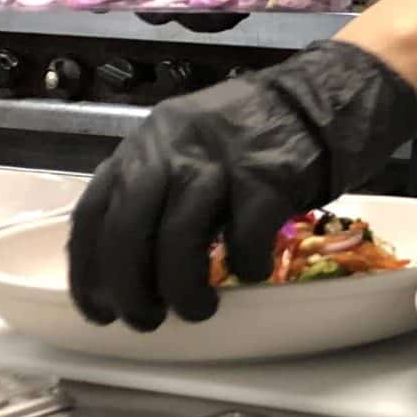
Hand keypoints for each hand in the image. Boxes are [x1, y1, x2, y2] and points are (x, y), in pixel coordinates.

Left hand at [67, 40, 416, 329]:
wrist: (327, 97)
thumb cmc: (258, 131)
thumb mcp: (190, 146)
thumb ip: (157, 186)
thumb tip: (131, 260)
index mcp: (147, 143)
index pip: (94, 213)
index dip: (88, 272)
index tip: (100, 309)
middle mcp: (172, 148)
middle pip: (128, 231)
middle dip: (130, 289)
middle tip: (146, 319)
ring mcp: (219, 161)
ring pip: (179, 241)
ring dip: (183, 291)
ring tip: (199, 309)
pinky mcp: (267, 177)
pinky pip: (243, 239)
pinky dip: (244, 267)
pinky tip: (252, 271)